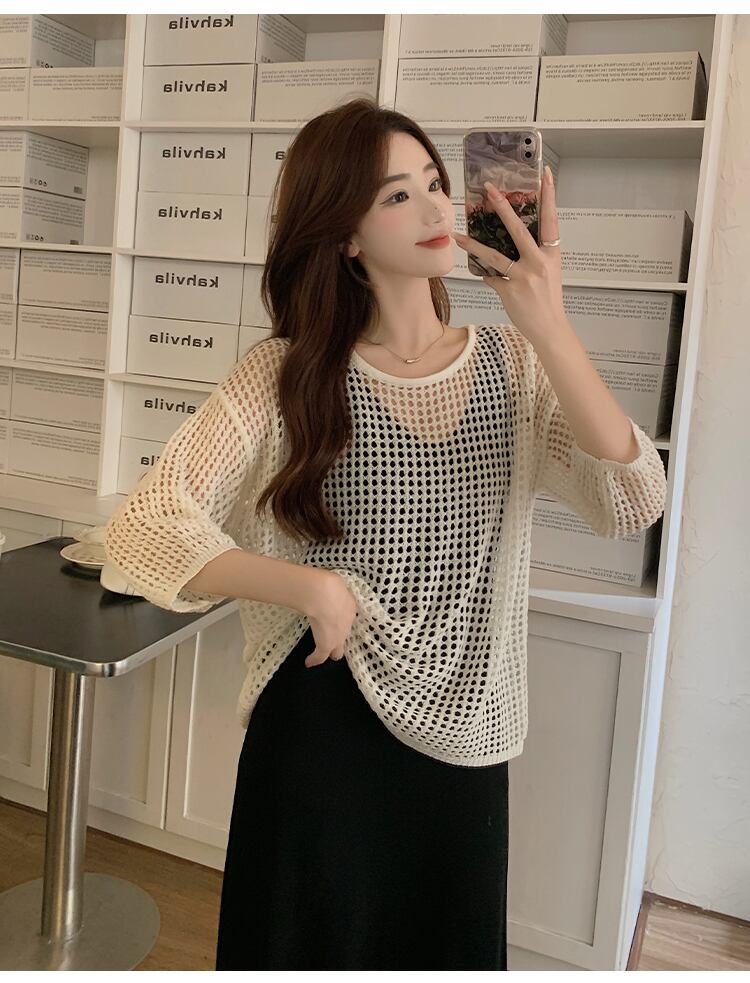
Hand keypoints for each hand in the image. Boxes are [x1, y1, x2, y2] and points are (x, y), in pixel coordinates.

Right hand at [304, 570, 358, 667]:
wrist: (323, 595)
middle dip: (341, 642)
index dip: (341, 623)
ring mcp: (338, 637)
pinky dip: (314, 660)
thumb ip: (333, 590)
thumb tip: (324, 586)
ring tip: (323, 655)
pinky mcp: (326, 645)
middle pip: (346, 637)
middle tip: (334, 646)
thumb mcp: (335, 584)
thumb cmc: (329, 585)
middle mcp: (347, 625)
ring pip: (337, 649)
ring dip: (331, 651)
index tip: (335, 624)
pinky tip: (308, 663)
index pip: (347, 619)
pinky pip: (320, 656)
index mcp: (350, 608)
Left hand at [451, 167, 567, 346]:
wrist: (550, 328)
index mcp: (551, 254)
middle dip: (502, 207)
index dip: (550, 197)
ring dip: (473, 245)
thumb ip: (535, 254)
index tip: (546, 175)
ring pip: (494, 254)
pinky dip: (485, 274)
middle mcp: (538, 262)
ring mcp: (523, 277)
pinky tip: (479, 271)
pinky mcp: (509, 291)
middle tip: (489, 190)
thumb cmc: (549, 299)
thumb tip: (513, 240)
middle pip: (517, 229)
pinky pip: (491, 277)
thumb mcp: (549, 271)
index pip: (551, 220)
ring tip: (458, 236)